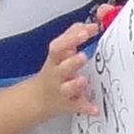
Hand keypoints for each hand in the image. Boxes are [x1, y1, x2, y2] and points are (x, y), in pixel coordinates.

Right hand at [18, 7, 108, 124]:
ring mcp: (62, 90)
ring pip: (67, 88)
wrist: (38, 98)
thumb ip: (71, 37)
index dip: (71, 38)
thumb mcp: (58, 53)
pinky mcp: (68, 104)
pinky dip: (86, 108)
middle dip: (71, 61)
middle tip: (82, 55)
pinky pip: (77, 107)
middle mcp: (56, 75)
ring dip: (75, 84)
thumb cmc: (53, 72)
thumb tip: (84, 24)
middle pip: (61, 67)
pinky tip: (95, 109)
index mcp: (55, 60)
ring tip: (83, 80)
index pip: (59, 46)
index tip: (86, 31)